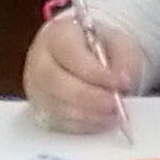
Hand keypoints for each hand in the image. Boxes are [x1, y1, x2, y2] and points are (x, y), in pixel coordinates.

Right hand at [24, 11, 141, 132]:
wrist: (90, 59)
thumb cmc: (103, 48)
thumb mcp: (121, 43)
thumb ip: (124, 59)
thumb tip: (122, 81)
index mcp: (57, 34)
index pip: (69, 52)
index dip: (94, 71)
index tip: (119, 83)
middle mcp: (39, 59)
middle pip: (53, 80)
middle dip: (87, 96)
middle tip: (114, 104)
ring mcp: (35, 86)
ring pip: (52, 104)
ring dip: (85, 114)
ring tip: (112, 115)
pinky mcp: (39, 108)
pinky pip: (55, 121)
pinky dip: (80, 125)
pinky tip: (99, 122)